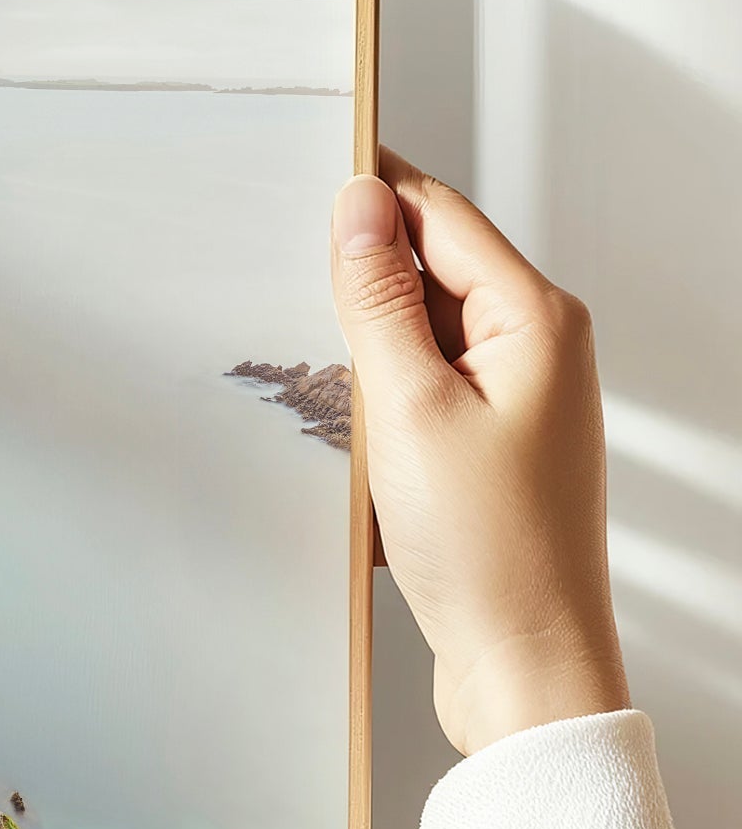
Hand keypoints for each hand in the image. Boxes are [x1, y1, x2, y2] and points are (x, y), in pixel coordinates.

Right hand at [332, 150, 629, 755]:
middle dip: (357, 276)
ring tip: (327, 390)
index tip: (303, 165)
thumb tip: (359, 204)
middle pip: (429, 267)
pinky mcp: (489, 443)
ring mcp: (516, 397)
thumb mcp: (411, 409)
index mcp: (536, 320)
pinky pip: (420, 386)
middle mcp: (537, 347)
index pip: (439, 214)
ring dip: (363, 347)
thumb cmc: (490, 551)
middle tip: (291, 292)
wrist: (525, 664)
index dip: (369, 188)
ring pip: (418, 331)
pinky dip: (377, 397)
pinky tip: (348, 433)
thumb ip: (381, 299)